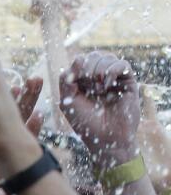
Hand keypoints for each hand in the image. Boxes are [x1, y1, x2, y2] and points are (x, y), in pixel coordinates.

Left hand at [60, 51, 140, 168]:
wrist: (106, 139)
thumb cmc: (85, 124)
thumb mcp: (68, 101)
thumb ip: (67, 80)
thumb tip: (78, 58)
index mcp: (82, 81)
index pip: (79, 60)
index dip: (77, 67)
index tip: (76, 83)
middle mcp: (98, 78)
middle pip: (93, 56)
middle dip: (88, 68)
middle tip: (89, 86)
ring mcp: (114, 79)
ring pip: (107, 57)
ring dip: (99, 71)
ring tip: (99, 90)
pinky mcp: (128, 82)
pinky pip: (122, 65)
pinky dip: (112, 71)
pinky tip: (107, 86)